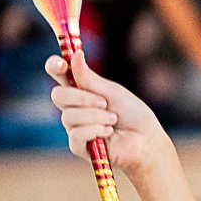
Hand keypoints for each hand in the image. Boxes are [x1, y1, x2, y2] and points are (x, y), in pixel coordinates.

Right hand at [44, 52, 171, 175]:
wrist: (145, 140)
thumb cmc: (131, 114)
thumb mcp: (112, 91)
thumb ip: (90, 78)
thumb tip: (75, 55)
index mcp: (80, 89)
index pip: (58, 73)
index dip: (54, 65)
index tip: (62, 64)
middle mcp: (73, 107)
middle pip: (57, 95)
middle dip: (81, 97)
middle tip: (104, 102)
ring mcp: (74, 127)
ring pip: (68, 116)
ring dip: (95, 116)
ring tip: (113, 119)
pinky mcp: (78, 146)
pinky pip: (76, 134)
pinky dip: (96, 130)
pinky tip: (109, 132)